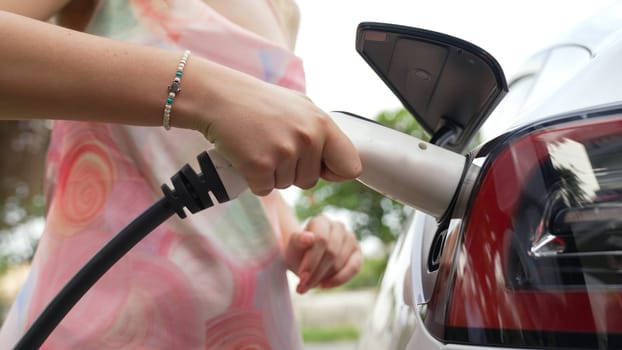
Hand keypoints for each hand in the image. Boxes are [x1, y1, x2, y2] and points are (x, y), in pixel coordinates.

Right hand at [190, 63, 361, 195]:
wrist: (218, 96)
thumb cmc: (258, 102)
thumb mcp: (300, 108)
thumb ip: (321, 133)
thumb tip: (340, 163)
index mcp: (322, 123)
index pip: (351, 166)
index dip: (335, 173)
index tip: (320, 168)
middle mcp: (308, 138)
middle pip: (311, 181)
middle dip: (293, 171)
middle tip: (274, 146)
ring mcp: (284, 152)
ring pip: (287, 185)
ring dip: (272, 174)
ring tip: (260, 146)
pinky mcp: (260, 166)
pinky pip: (264, 190)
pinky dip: (254, 179)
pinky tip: (247, 156)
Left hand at [283, 215, 361, 293]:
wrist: (306, 259)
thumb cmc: (299, 252)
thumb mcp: (293, 248)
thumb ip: (297, 241)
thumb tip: (308, 237)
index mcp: (322, 221)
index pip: (321, 240)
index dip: (312, 260)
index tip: (301, 276)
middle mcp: (338, 226)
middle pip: (331, 252)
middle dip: (316, 272)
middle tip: (303, 286)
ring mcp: (350, 239)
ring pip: (340, 262)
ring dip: (324, 277)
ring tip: (309, 285)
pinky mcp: (358, 253)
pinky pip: (354, 268)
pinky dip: (339, 280)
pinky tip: (324, 285)